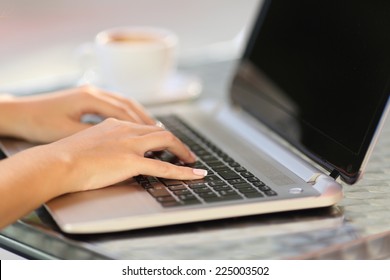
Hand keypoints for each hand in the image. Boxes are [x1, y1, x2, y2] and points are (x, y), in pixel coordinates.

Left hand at [0, 85, 155, 142]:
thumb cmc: (39, 123)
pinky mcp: (87, 99)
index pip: (129, 113)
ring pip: (126, 105)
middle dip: (152, 124)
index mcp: (92, 99)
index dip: (148, 129)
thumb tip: (125, 147)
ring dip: (143, 119)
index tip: (166, 142)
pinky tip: (134, 126)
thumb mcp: (71, 133)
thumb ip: (100, 137)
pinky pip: (116, 106)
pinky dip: (130, 116)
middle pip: (132, 106)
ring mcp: (92, 93)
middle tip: (171, 139)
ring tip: (158, 132)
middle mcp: (95, 92)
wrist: (18, 114)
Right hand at [43, 117, 206, 193]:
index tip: (164, 142)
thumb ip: (104, 144)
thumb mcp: (87, 142)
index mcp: (114, 124)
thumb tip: (111, 155)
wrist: (55, 162)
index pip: (144, 127)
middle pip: (159, 130)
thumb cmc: (64, 157)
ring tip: (191, 161)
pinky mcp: (131, 160)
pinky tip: (194, 174)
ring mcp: (130, 144)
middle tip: (184, 152)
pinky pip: (164, 167)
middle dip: (175, 141)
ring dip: (181, 150)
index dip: (158, 135)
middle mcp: (125, 130)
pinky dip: (182, 171)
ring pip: (166, 140)